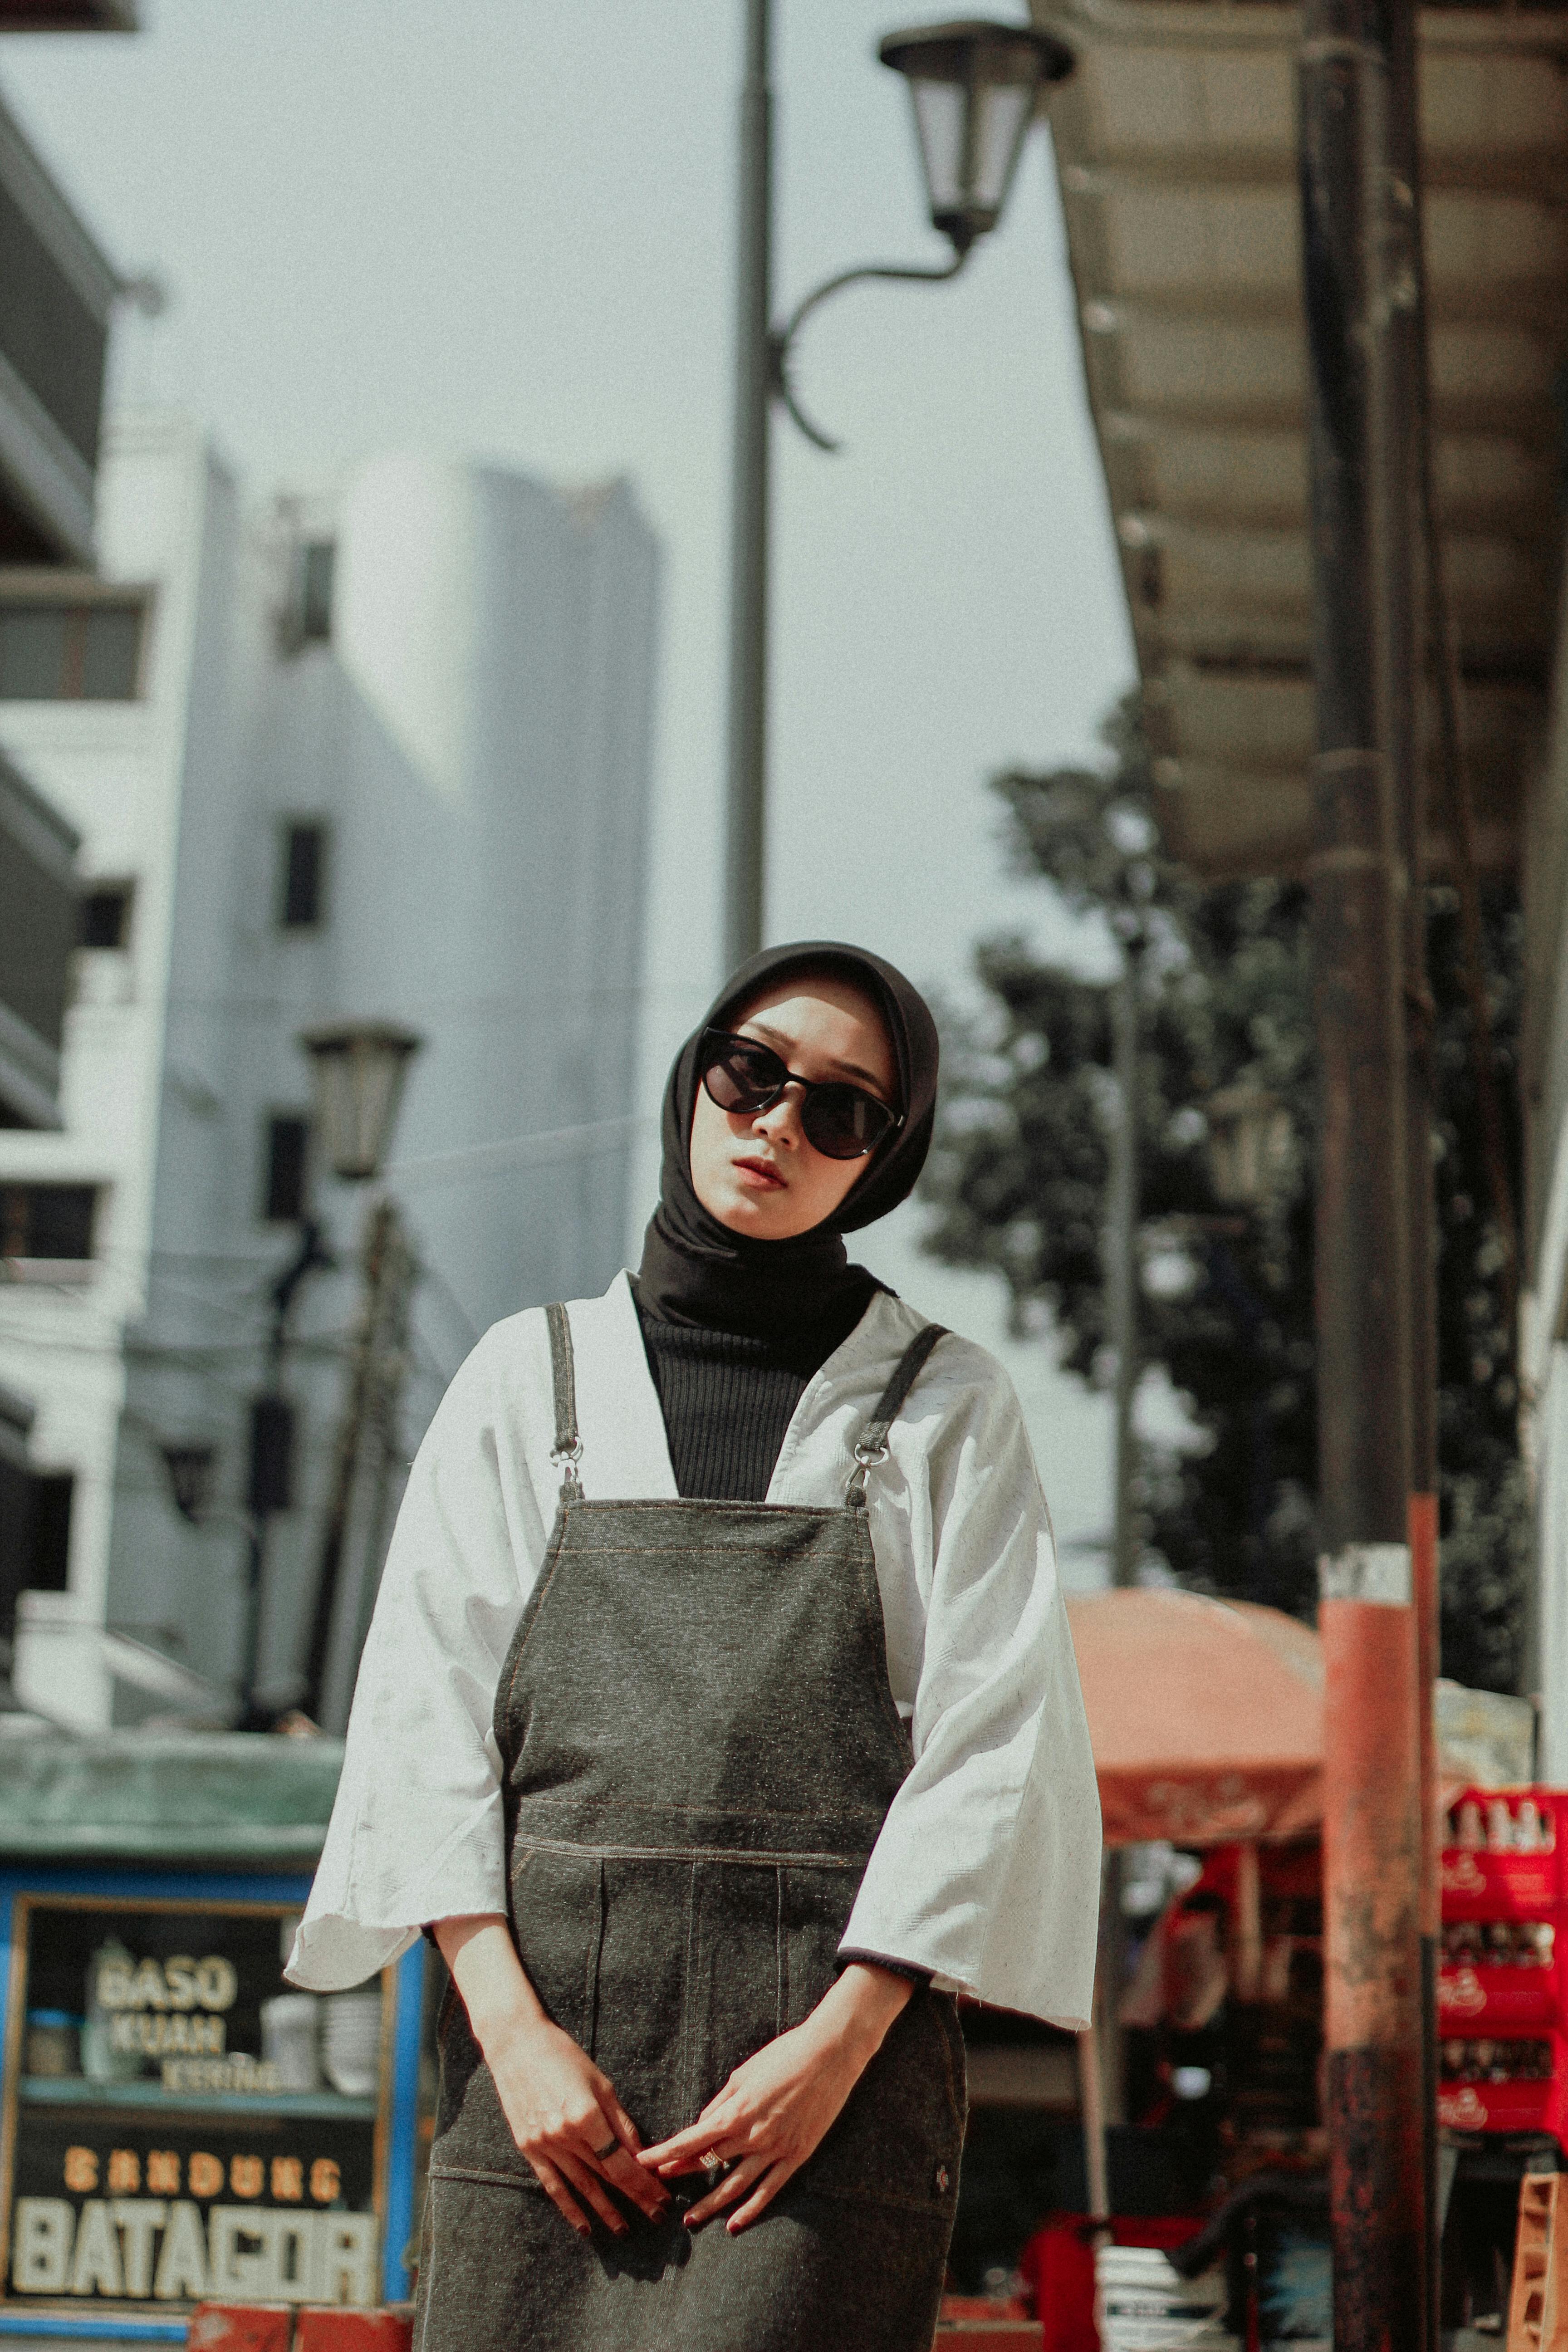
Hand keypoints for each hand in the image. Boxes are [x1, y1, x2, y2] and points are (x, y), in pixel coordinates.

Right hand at [433, 1913, 670, 2239]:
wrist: (517, 2045)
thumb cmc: (564, 2056)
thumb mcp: (602, 2084)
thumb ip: (622, 2123)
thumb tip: (641, 2155)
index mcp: (588, 2117)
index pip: (623, 2163)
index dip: (644, 2185)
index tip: (662, 2199)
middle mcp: (565, 2136)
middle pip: (606, 2178)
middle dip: (633, 2200)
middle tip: (655, 2218)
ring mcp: (544, 2145)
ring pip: (581, 2188)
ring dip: (605, 2212)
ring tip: (624, 2230)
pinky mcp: (528, 2149)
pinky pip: (552, 2186)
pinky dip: (569, 2209)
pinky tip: (584, 2227)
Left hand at [637, 1962, 912, 2233]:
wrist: (829, 2054)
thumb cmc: (783, 2055)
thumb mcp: (744, 2073)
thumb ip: (721, 2102)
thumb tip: (703, 2124)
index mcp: (736, 2111)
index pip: (691, 2140)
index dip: (665, 2153)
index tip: (644, 2162)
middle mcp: (752, 2135)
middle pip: (710, 2162)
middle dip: (683, 2175)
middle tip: (661, 2189)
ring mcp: (776, 2148)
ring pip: (736, 2185)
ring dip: (710, 2204)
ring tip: (690, 2220)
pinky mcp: (796, 2155)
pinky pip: (769, 2189)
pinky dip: (751, 2209)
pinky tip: (734, 2224)